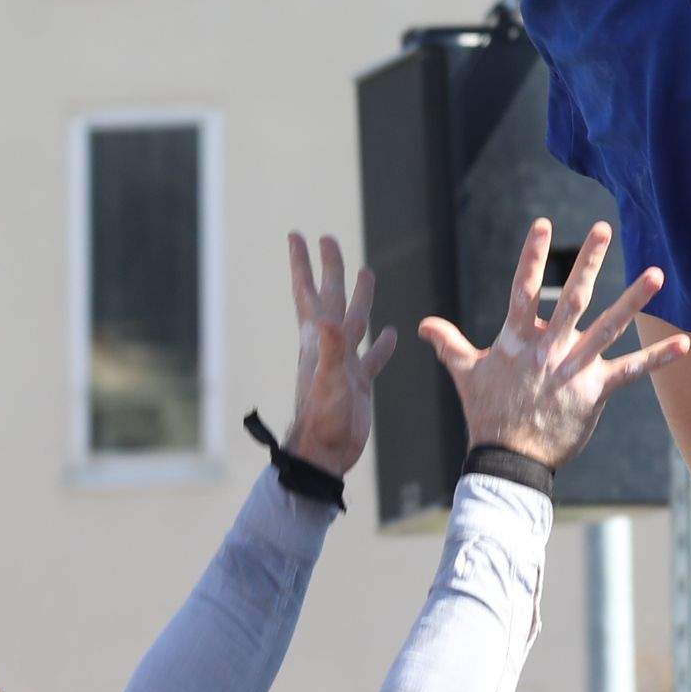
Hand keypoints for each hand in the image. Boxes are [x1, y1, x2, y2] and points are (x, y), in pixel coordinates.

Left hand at [280, 232, 393, 478]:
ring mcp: (344, 365)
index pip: (311, 294)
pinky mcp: (358, 384)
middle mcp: (329, 348)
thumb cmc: (323, 422)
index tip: (297, 235)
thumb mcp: (328, 383)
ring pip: (355, 322)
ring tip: (366, 273)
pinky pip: (372, 358)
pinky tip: (393, 335)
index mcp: (319, 342)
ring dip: (360, 298)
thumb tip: (327, 319)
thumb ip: (329, 352)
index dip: (303, 265)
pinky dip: (382, 345)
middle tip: (327, 238)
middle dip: (330, 268)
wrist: (324, 456)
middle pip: (331, 298)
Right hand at [420, 219, 687, 472]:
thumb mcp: (465, 373)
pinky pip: (632, 372)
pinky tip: (685, 344)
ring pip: (609, 326)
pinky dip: (659, 358)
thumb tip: (422, 325)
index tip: (542, 224)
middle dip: (589, 262)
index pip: (522, 287)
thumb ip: (449, 343)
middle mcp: (549, 348)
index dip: (531, 255)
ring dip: (634, 299)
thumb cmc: (487, 414)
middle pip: (571, 297)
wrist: (508, 459)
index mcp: (517, 339)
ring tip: (658, 272)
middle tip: (604, 229)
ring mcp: (574, 368)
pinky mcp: (595, 392)